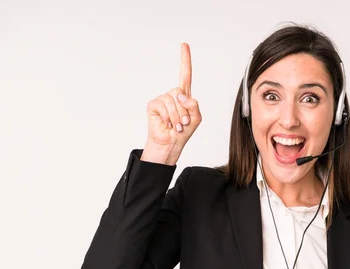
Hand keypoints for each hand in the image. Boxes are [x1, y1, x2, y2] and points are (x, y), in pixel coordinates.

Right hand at [142, 43, 201, 164]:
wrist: (171, 143)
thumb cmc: (183, 131)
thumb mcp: (196, 118)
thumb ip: (193, 104)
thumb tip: (180, 95)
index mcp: (184, 96)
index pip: (185, 75)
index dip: (185, 60)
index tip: (184, 45)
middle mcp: (173, 95)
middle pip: (181, 92)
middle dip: (184, 110)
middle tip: (183, 122)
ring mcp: (162, 99)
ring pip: (173, 100)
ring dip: (177, 116)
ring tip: (176, 125)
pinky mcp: (153, 105)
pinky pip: (163, 105)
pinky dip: (168, 117)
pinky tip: (167, 124)